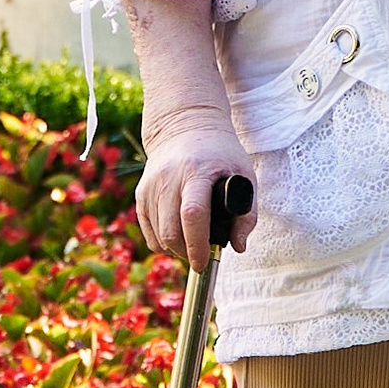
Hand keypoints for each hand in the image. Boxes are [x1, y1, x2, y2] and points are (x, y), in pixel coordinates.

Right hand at [134, 120, 257, 266]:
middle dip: (187, 253)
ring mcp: (151, 185)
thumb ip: (246, 213)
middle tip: (202, 256)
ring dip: (175, 250)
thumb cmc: (220, 153)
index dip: (198, 244)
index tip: (205, 261)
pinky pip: (148, 231)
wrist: (185, 126)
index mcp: (197, 171)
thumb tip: (238, 246)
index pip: (192, 214)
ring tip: (192, 245)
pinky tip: (177, 239)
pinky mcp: (141, 193)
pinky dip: (162, 243)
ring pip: (158, 235)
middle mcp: (169, 178)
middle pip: (171, 230)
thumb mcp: (244, 174)